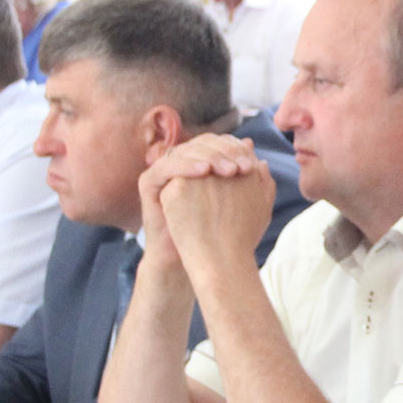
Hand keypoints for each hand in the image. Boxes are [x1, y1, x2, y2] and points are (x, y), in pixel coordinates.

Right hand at [138, 134, 266, 268]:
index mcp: (202, 162)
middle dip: (225, 152)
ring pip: (186, 150)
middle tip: (243, 167)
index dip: (235, 150)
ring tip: (229, 171)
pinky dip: (186, 165)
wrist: (196, 260)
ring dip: (210, 157)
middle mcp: (183, 162)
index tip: (252, 165)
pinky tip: (204, 172)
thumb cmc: (220, 232)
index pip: (218, 144)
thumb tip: (251, 144)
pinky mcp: (149, 182)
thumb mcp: (241, 200)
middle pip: (202, 143)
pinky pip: (166, 165)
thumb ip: (247, 174)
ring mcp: (165, 171)